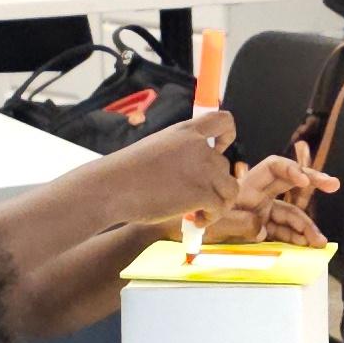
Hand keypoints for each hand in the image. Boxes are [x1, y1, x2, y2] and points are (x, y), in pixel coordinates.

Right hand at [101, 110, 241, 228]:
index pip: (223, 120)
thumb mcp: (157, 149)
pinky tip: (194, 221)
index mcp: (186, 131)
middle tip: (194, 201)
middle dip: (214, 185)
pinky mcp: (202, 193)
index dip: (228, 136)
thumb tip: (196, 178)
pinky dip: (211, 218)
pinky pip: (221, 207)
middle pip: (225, 165)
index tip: (219, 149)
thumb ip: (181, 155)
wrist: (112, 187)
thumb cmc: (126, 173)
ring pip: (230, 188)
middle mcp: (199, 147)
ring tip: (199, 214)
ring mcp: (203, 169)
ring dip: (218, 203)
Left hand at [200, 151, 333, 246]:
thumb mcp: (214, 220)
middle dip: (312, 183)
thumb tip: (263, 228)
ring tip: (319, 242)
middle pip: (290, 186)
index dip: (291, 170)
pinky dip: (294, 238)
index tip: (303, 181)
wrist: (177, 235)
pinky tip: (306, 245)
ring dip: (306, 227)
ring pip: (290, 215)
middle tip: (333, 184)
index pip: (274, 168)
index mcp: (247, 186)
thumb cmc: (190, 220)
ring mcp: (260, 213)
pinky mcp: (260, 230)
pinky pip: (282, 232)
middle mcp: (257, 196)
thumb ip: (240, 222)